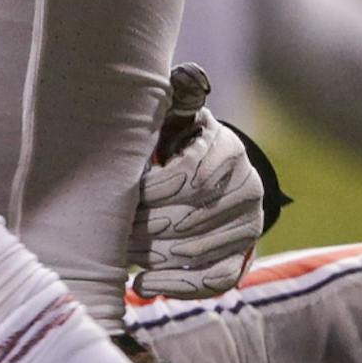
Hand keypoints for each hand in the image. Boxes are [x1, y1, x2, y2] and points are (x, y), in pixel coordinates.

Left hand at [131, 64, 267, 300]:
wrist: (214, 176)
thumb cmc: (180, 141)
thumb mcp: (177, 115)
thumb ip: (177, 98)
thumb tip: (189, 76)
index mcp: (228, 151)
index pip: (187, 177)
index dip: (149, 192)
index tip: (120, 199)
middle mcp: (248, 190)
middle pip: (188, 219)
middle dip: (144, 228)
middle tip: (112, 233)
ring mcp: (249, 227)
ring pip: (196, 253)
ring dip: (152, 257)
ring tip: (122, 254)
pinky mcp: (244, 258)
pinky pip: (213, 281)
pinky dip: (175, 286)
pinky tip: (141, 284)